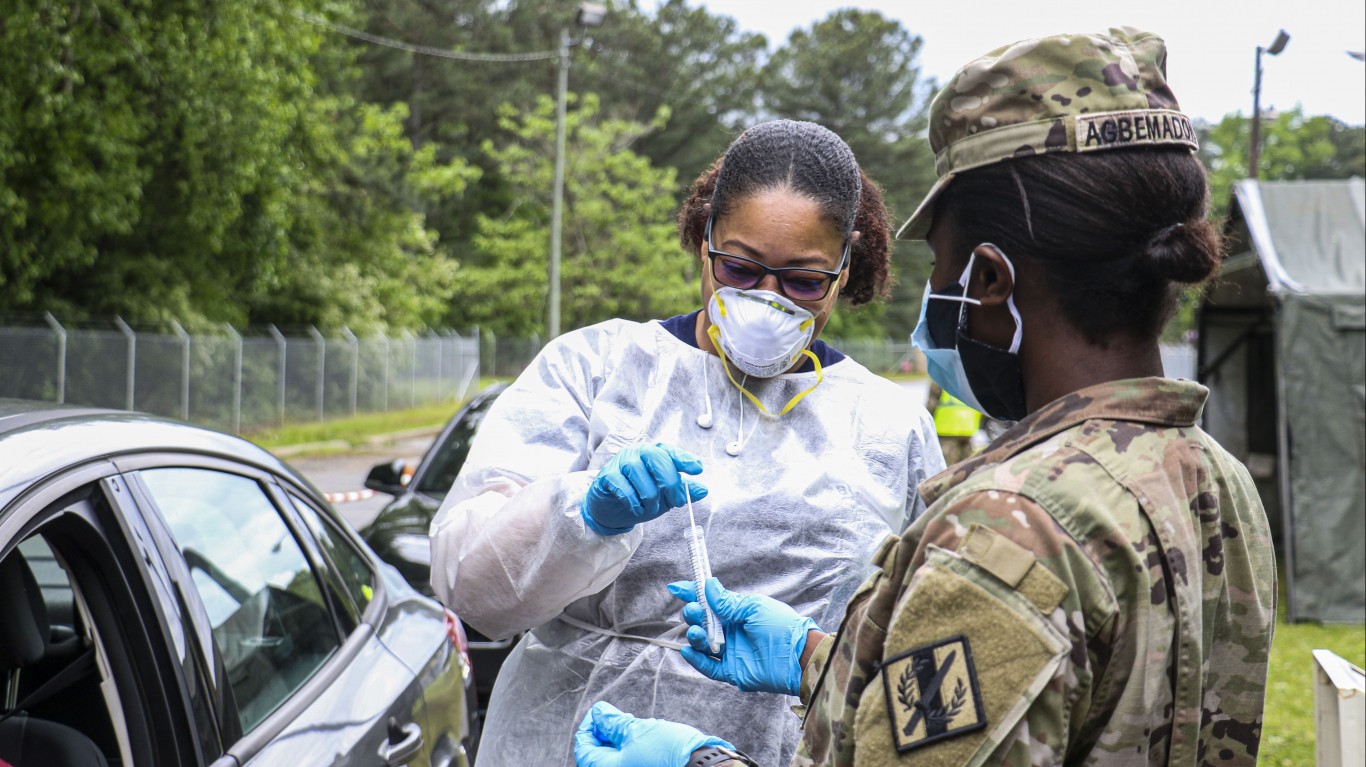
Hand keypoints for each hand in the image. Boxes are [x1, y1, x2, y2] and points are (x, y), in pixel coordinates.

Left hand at [574, 701, 731, 766]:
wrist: (702, 766)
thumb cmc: (669, 753)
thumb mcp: (637, 730)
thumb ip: (613, 722)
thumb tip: (598, 713)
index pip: (584, 745)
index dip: (590, 724)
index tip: (600, 711)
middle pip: (597, 753)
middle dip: (604, 731)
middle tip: (616, 717)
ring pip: (614, 757)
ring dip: (618, 739)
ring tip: (632, 726)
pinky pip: (629, 761)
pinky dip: (630, 748)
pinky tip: (642, 738)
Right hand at [581, 443, 706, 535]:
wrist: (611, 509)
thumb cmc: (640, 497)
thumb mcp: (666, 496)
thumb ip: (683, 491)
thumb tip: (703, 490)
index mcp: (656, 454)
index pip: (670, 451)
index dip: (684, 458)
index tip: (697, 469)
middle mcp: (638, 453)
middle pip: (655, 457)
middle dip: (669, 480)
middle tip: (677, 501)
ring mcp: (621, 462)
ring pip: (637, 470)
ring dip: (649, 494)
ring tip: (652, 509)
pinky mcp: (607, 475)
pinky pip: (621, 484)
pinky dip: (632, 499)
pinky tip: (637, 509)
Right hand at [667, 578, 817, 695]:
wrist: (797, 656)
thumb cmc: (781, 626)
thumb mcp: (753, 608)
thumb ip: (727, 602)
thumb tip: (707, 585)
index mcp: (736, 613)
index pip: (709, 602)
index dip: (692, 594)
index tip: (676, 588)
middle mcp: (731, 631)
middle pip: (702, 622)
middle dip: (693, 614)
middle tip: (694, 611)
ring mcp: (730, 652)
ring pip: (702, 644)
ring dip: (694, 635)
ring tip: (697, 632)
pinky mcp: (731, 671)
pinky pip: (709, 667)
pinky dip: (696, 660)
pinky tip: (688, 650)